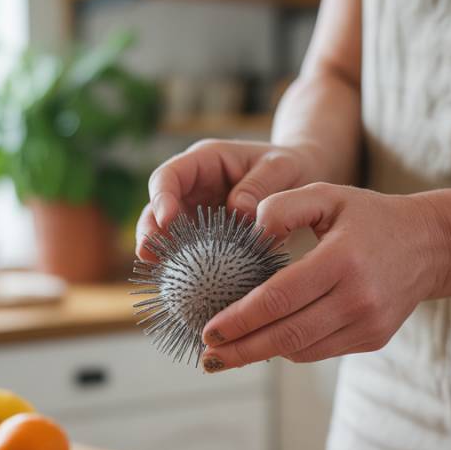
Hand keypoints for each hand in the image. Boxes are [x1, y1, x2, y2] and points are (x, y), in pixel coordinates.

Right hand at [136, 140, 321, 260]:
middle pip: (157, 209)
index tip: (167, 220)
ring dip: (161, 255)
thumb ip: (260, 184)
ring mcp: (197, 216)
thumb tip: (237, 210)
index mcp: (205, 161)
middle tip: (149, 254)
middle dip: (150, 231)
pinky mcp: (206, 240)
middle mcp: (193, 189)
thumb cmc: (290, 168)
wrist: (301, 183)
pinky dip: (185, 270)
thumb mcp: (282, 167)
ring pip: (166, 235)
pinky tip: (184, 288)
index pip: (169, 176)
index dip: (162, 197)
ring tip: (160, 274)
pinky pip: (189, 255)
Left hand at [199, 183, 450, 369]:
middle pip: (286, 334)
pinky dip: (289, 348)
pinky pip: (319, 351)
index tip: (208, 330)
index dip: (240, 319)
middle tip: (207, 357)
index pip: (279, 298)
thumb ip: (282, 207)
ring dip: (262, 353)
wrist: (428, 245)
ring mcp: (368, 323)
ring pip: (301, 349)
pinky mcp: (373, 339)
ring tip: (229, 352)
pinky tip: (267, 341)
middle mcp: (358, 298)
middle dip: (241, 350)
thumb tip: (250, 234)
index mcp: (342, 260)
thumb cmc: (367, 217)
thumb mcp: (326, 194)